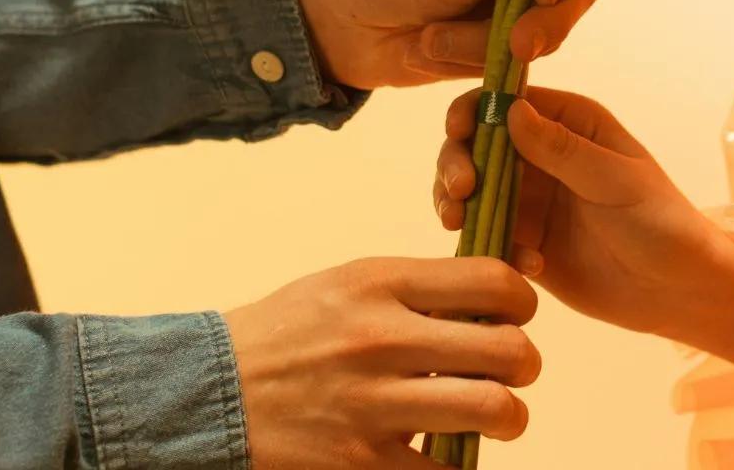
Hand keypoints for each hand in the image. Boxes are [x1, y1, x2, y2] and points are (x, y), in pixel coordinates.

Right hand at [222, 257, 540, 467]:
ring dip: (507, 418)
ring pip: (496, 412)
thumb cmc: (289, 335)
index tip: (513, 318)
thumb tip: (497, 299)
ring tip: (492, 416)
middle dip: (523, 365)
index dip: (521, 303)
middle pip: (510, 351)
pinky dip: (460, 466)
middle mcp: (382, 339)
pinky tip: (445, 452)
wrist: (210, 393)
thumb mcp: (348, 285)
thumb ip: (417, 289)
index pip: (494, 283)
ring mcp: (374, 405)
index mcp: (380, 283)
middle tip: (508, 373)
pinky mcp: (363, 463)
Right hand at [432, 88, 733, 372]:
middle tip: (459, 191)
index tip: (459, 132)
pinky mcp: (524, 243)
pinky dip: (490, 248)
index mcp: (569, 123)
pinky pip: (487, 237)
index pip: (506, 101)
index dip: (474, 111)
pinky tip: (529, 267)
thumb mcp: (617, 182)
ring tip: (462, 224)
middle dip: (455, 163)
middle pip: (475, 145)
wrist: (680, 291)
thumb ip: (564, 150)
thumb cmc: (663, 222)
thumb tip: (511, 110)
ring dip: (457, 205)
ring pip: (471, 192)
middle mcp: (541, 156)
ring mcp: (529, 200)